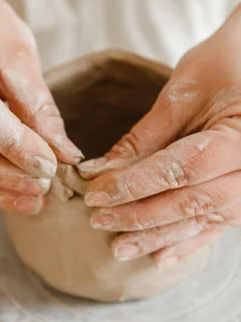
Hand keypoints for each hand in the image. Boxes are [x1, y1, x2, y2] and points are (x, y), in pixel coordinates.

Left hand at [79, 7, 240, 265]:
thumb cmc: (224, 64)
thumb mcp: (182, 94)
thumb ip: (145, 137)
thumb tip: (100, 172)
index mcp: (239, 139)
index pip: (179, 170)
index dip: (133, 186)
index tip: (95, 193)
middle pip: (189, 202)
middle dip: (139, 216)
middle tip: (99, 222)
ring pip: (202, 220)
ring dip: (158, 237)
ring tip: (121, 249)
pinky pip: (218, 225)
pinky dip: (188, 243)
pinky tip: (160, 257)